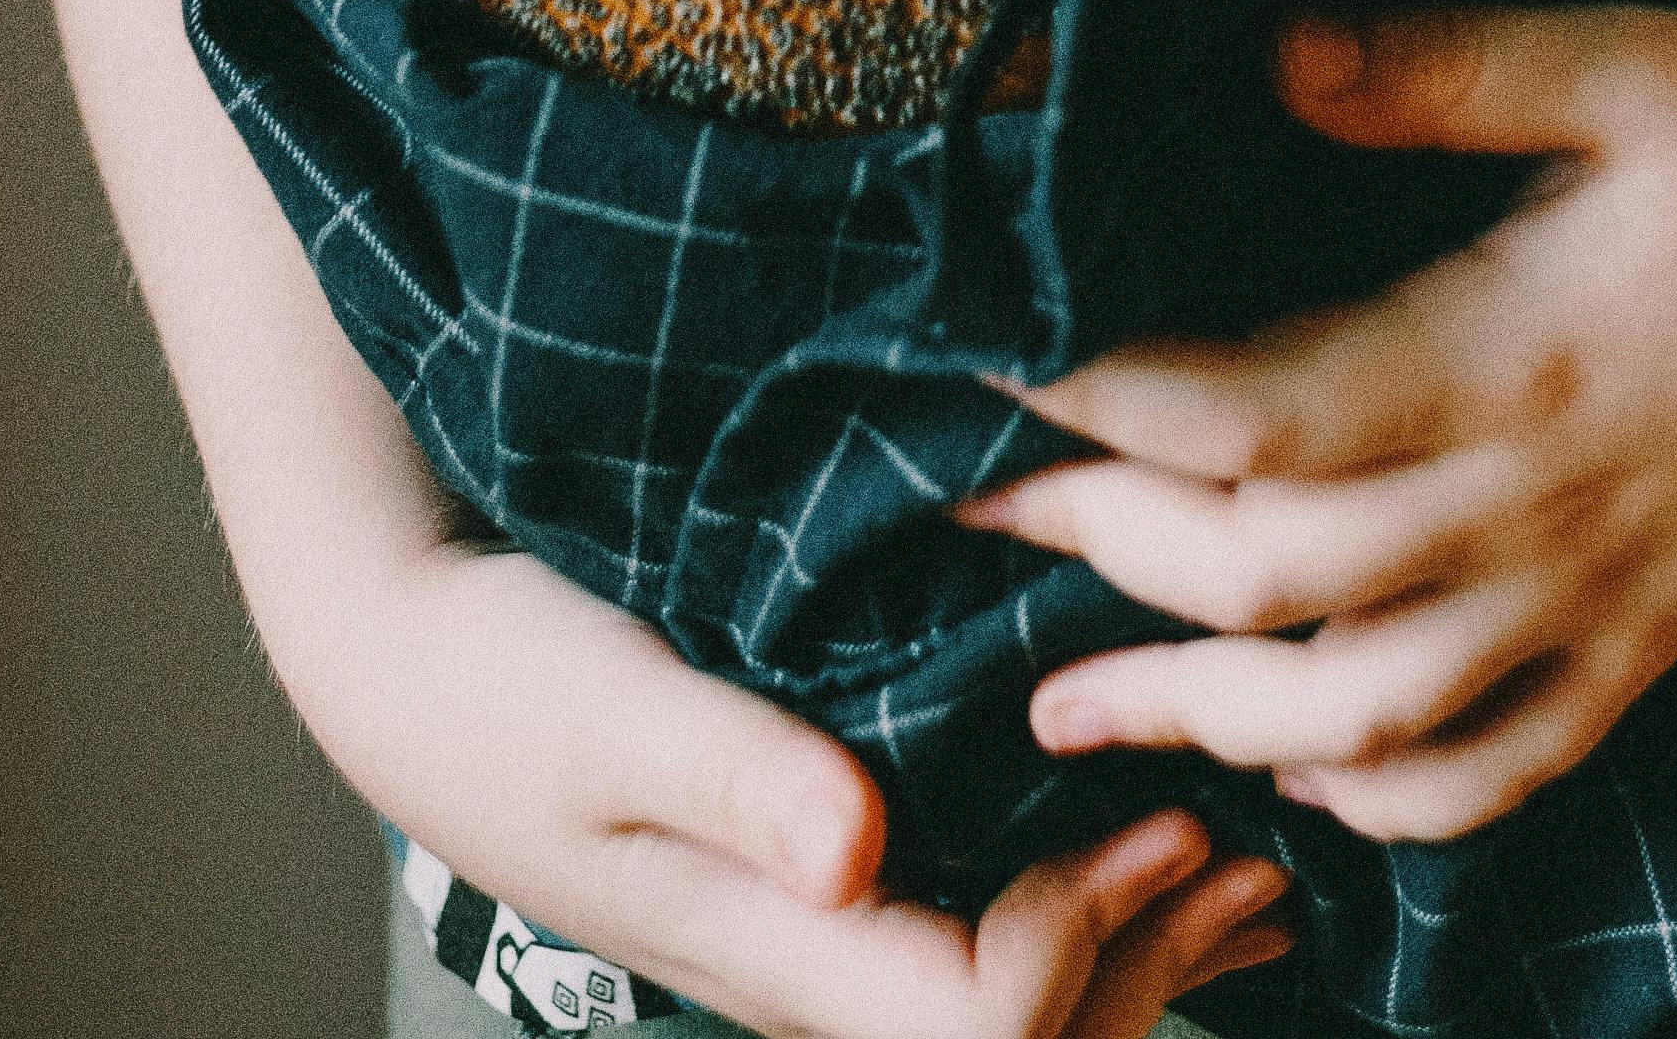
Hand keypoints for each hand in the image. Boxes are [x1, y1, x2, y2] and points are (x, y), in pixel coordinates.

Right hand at [327, 531, 1291, 1038]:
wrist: (415, 673)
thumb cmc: (507, 679)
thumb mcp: (610, 704)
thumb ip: (734, 772)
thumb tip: (853, 846)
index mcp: (783, 952)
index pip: (988, 1027)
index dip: (1093, 942)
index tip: (1168, 817)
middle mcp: (821, 967)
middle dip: (1155, 966)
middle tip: (1261, 852)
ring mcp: (830, 933)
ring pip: (1021, 1002)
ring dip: (1144, 944)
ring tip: (1257, 866)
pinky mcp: (831, 880)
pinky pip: (988, 930)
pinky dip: (1098, 904)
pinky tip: (1160, 850)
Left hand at [953, 4, 1676, 841]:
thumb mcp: (1611, 56)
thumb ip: (1426, 64)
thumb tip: (1257, 51)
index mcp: (1507, 354)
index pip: (1251, 420)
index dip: (1102, 408)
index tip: (989, 366)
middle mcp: (1540, 505)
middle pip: (1271, 583)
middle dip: (1097, 558)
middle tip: (966, 525)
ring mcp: (1605, 597)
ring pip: (1364, 716)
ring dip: (1201, 717)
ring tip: (1067, 707)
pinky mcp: (1661, 639)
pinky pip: (1506, 767)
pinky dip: (1388, 801)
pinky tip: (1304, 782)